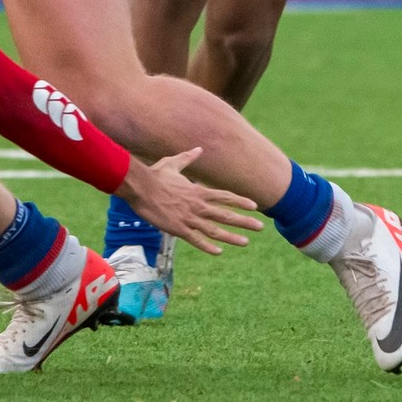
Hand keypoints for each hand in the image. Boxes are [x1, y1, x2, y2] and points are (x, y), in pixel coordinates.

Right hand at [115, 148, 263, 255]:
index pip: (226, 197)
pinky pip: (196, 240)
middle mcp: (198, 205)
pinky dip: (208, 246)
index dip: (241, 201)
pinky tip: (219, 251)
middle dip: (245, 221)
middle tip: (260, 227)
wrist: (140, 188)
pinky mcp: (178, 229)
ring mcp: (189, 218)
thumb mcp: (173, 163)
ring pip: (215, 230)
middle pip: (226, 215)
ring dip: (232, 237)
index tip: (255, 205)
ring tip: (246, 242)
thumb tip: (198, 149)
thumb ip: (189, 158)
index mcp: (199, 191)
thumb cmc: (156, 175)